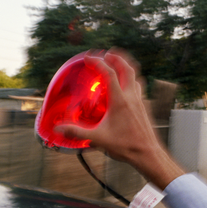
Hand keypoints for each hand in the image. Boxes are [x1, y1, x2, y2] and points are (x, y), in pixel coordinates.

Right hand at [55, 49, 184, 188]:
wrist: (148, 154)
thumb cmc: (125, 146)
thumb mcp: (98, 139)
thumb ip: (77, 132)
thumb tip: (58, 128)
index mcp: (120, 100)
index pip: (109, 73)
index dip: (98, 62)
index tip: (88, 58)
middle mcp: (132, 97)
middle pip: (127, 68)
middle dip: (117, 57)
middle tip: (106, 53)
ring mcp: (140, 101)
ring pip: (136, 75)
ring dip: (127, 66)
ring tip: (117, 64)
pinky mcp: (144, 107)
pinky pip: (139, 86)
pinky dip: (132, 79)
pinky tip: (126, 86)